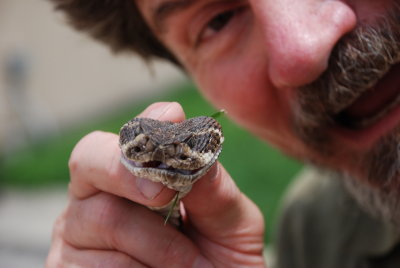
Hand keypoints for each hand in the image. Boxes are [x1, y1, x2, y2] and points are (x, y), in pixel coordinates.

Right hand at [46, 102, 265, 266]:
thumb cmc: (219, 258)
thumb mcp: (229, 222)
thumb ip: (213, 188)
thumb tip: (191, 146)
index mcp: (135, 175)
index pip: (128, 136)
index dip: (147, 127)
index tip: (172, 119)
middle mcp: (97, 196)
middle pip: (90, 159)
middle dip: (129, 171)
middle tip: (164, 194)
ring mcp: (76, 233)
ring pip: (107, 216)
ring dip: (160, 246)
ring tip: (189, 264)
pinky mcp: (65, 267)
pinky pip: (102, 263)